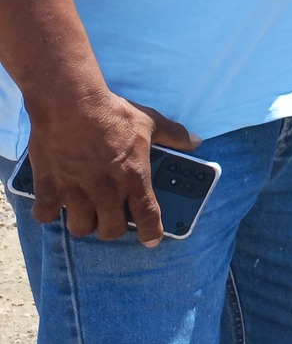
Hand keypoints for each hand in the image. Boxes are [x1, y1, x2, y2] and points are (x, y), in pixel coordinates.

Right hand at [26, 95, 198, 245]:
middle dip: (113, 229)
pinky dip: (48, 212)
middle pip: (110, 230)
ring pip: (80, 228)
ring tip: (86, 212)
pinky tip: (55, 203)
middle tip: (112, 217)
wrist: (71, 103)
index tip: (151, 240)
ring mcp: (75, 191)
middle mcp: (106, 191)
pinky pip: (45, 214)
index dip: (151, 233)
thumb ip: (174, 135)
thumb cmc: (113, 112)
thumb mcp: (150, 121)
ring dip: (85, 223)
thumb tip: (195, 142)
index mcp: (133, 178)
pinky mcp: (49, 186)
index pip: (147, 217)